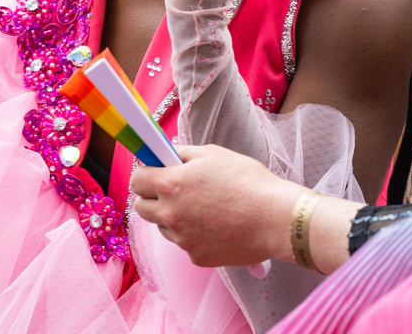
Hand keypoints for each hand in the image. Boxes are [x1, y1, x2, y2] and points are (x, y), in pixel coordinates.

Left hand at [131, 144, 302, 266]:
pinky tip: (216, 225)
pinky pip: (185, 243)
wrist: (275, 219)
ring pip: (164, 227)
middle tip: (176, 190)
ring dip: (174, 217)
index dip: (146, 173)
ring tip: (203, 208)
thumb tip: (167, 155)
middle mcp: (171, 214)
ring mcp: (183, 239)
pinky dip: (194, 235)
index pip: (137, 180)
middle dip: (153, 197)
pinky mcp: (197, 257)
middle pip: (142, 207)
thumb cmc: (249, 182)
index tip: (155, 172)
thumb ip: (184, 153)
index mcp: (171, 184)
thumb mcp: (214, 154)